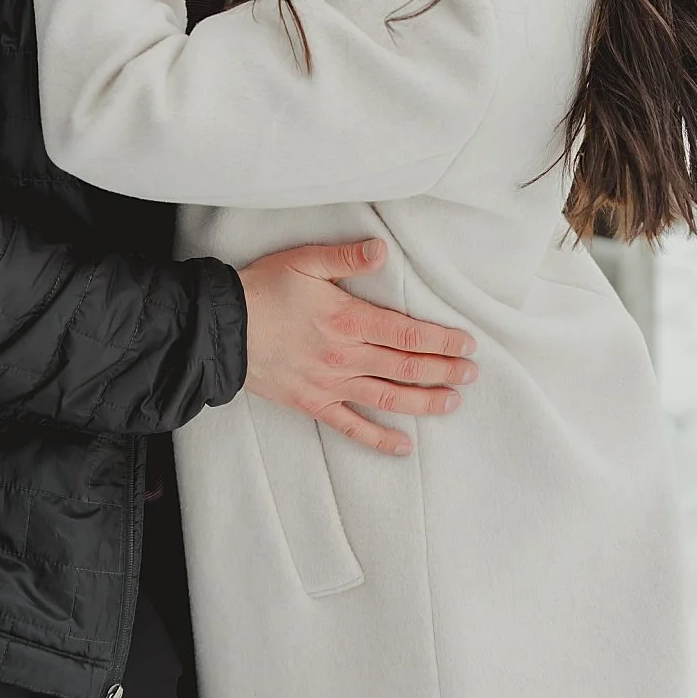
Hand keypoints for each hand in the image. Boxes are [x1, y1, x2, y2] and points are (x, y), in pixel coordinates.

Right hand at [239, 238, 478, 456]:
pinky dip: (379, 438)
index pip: (407, 333)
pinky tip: (403, 446)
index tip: (467, 345)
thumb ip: (347, 259)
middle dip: (443, 371)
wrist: (224, 332)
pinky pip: (352, 427)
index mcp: (348, 321)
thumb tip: (383, 251)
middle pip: (405, 367)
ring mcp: (330, 386)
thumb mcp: (306, 261)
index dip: (441, 340)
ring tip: (452, 403)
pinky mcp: (314, 404)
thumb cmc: (265, 290)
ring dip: (423, 401)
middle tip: (472, 374)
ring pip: (387, 398)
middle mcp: (345, 358)